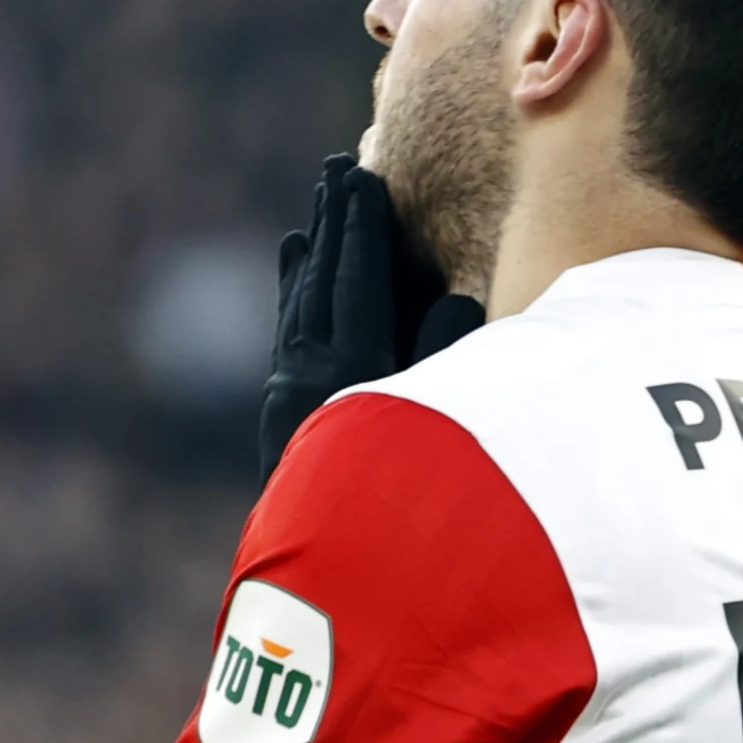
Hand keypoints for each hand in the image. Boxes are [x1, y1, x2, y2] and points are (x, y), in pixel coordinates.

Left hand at [259, 155, 484, 479]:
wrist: (339, 574)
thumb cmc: (409, 500)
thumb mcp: (439, 427)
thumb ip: (445, 361)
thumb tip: (460, 299)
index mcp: (355, 371)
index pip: (358, 282)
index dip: (362, 227)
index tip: (364, 177)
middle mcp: (313, 374)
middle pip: (321, 281)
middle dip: (331, 223)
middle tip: (336, 168)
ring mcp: (290, 389)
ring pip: (299, 304)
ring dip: (311, 250)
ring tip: (317, 204)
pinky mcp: (281, 406)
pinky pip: (287, 331)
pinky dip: (293, 290)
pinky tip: (294, 255)